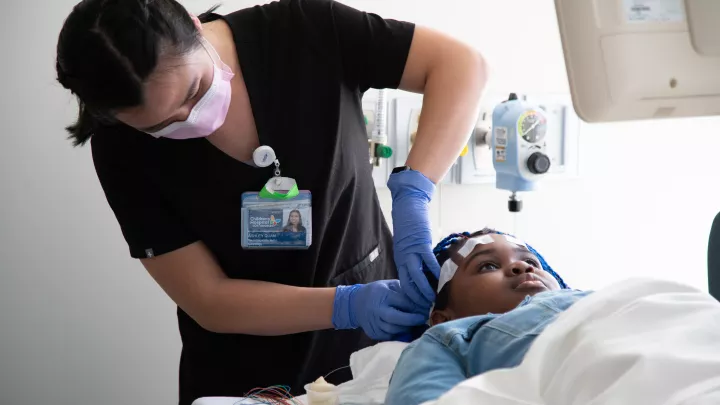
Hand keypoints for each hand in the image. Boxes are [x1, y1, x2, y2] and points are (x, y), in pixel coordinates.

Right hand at [332, 280, 426, 340]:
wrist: (355, 304)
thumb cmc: (377, 292)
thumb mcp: (389, 285)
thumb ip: (404, 291)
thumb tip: (423, 299)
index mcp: (382, 295)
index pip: (402, 302)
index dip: (416, 306)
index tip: (426, 307)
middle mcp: (377, 309)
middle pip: (397, 318)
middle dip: (412, 320)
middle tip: (423, 318)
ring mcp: (374, 322)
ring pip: (394, 329)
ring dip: (407, 328)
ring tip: (415, 324)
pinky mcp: (373, 333)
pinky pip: (389, 336)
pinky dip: (399, 333)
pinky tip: (405, 329)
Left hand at [387, 169, 438, 310]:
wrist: (407, 205)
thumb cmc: (410, 224)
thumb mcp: (410, 245)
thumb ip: (417, 259)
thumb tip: (429, 272)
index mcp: (401, 260)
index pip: (404, 284)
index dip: (411, 298)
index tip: (419, 308)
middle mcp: (403, 259)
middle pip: (408, 285)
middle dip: (417, 299)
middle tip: (426, 310)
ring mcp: (411, 252)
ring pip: (416, 277)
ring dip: (425, 290)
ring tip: (434, 300)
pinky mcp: (420, 244)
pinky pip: (427, 262)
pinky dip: (434, 272)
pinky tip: (441, 280)